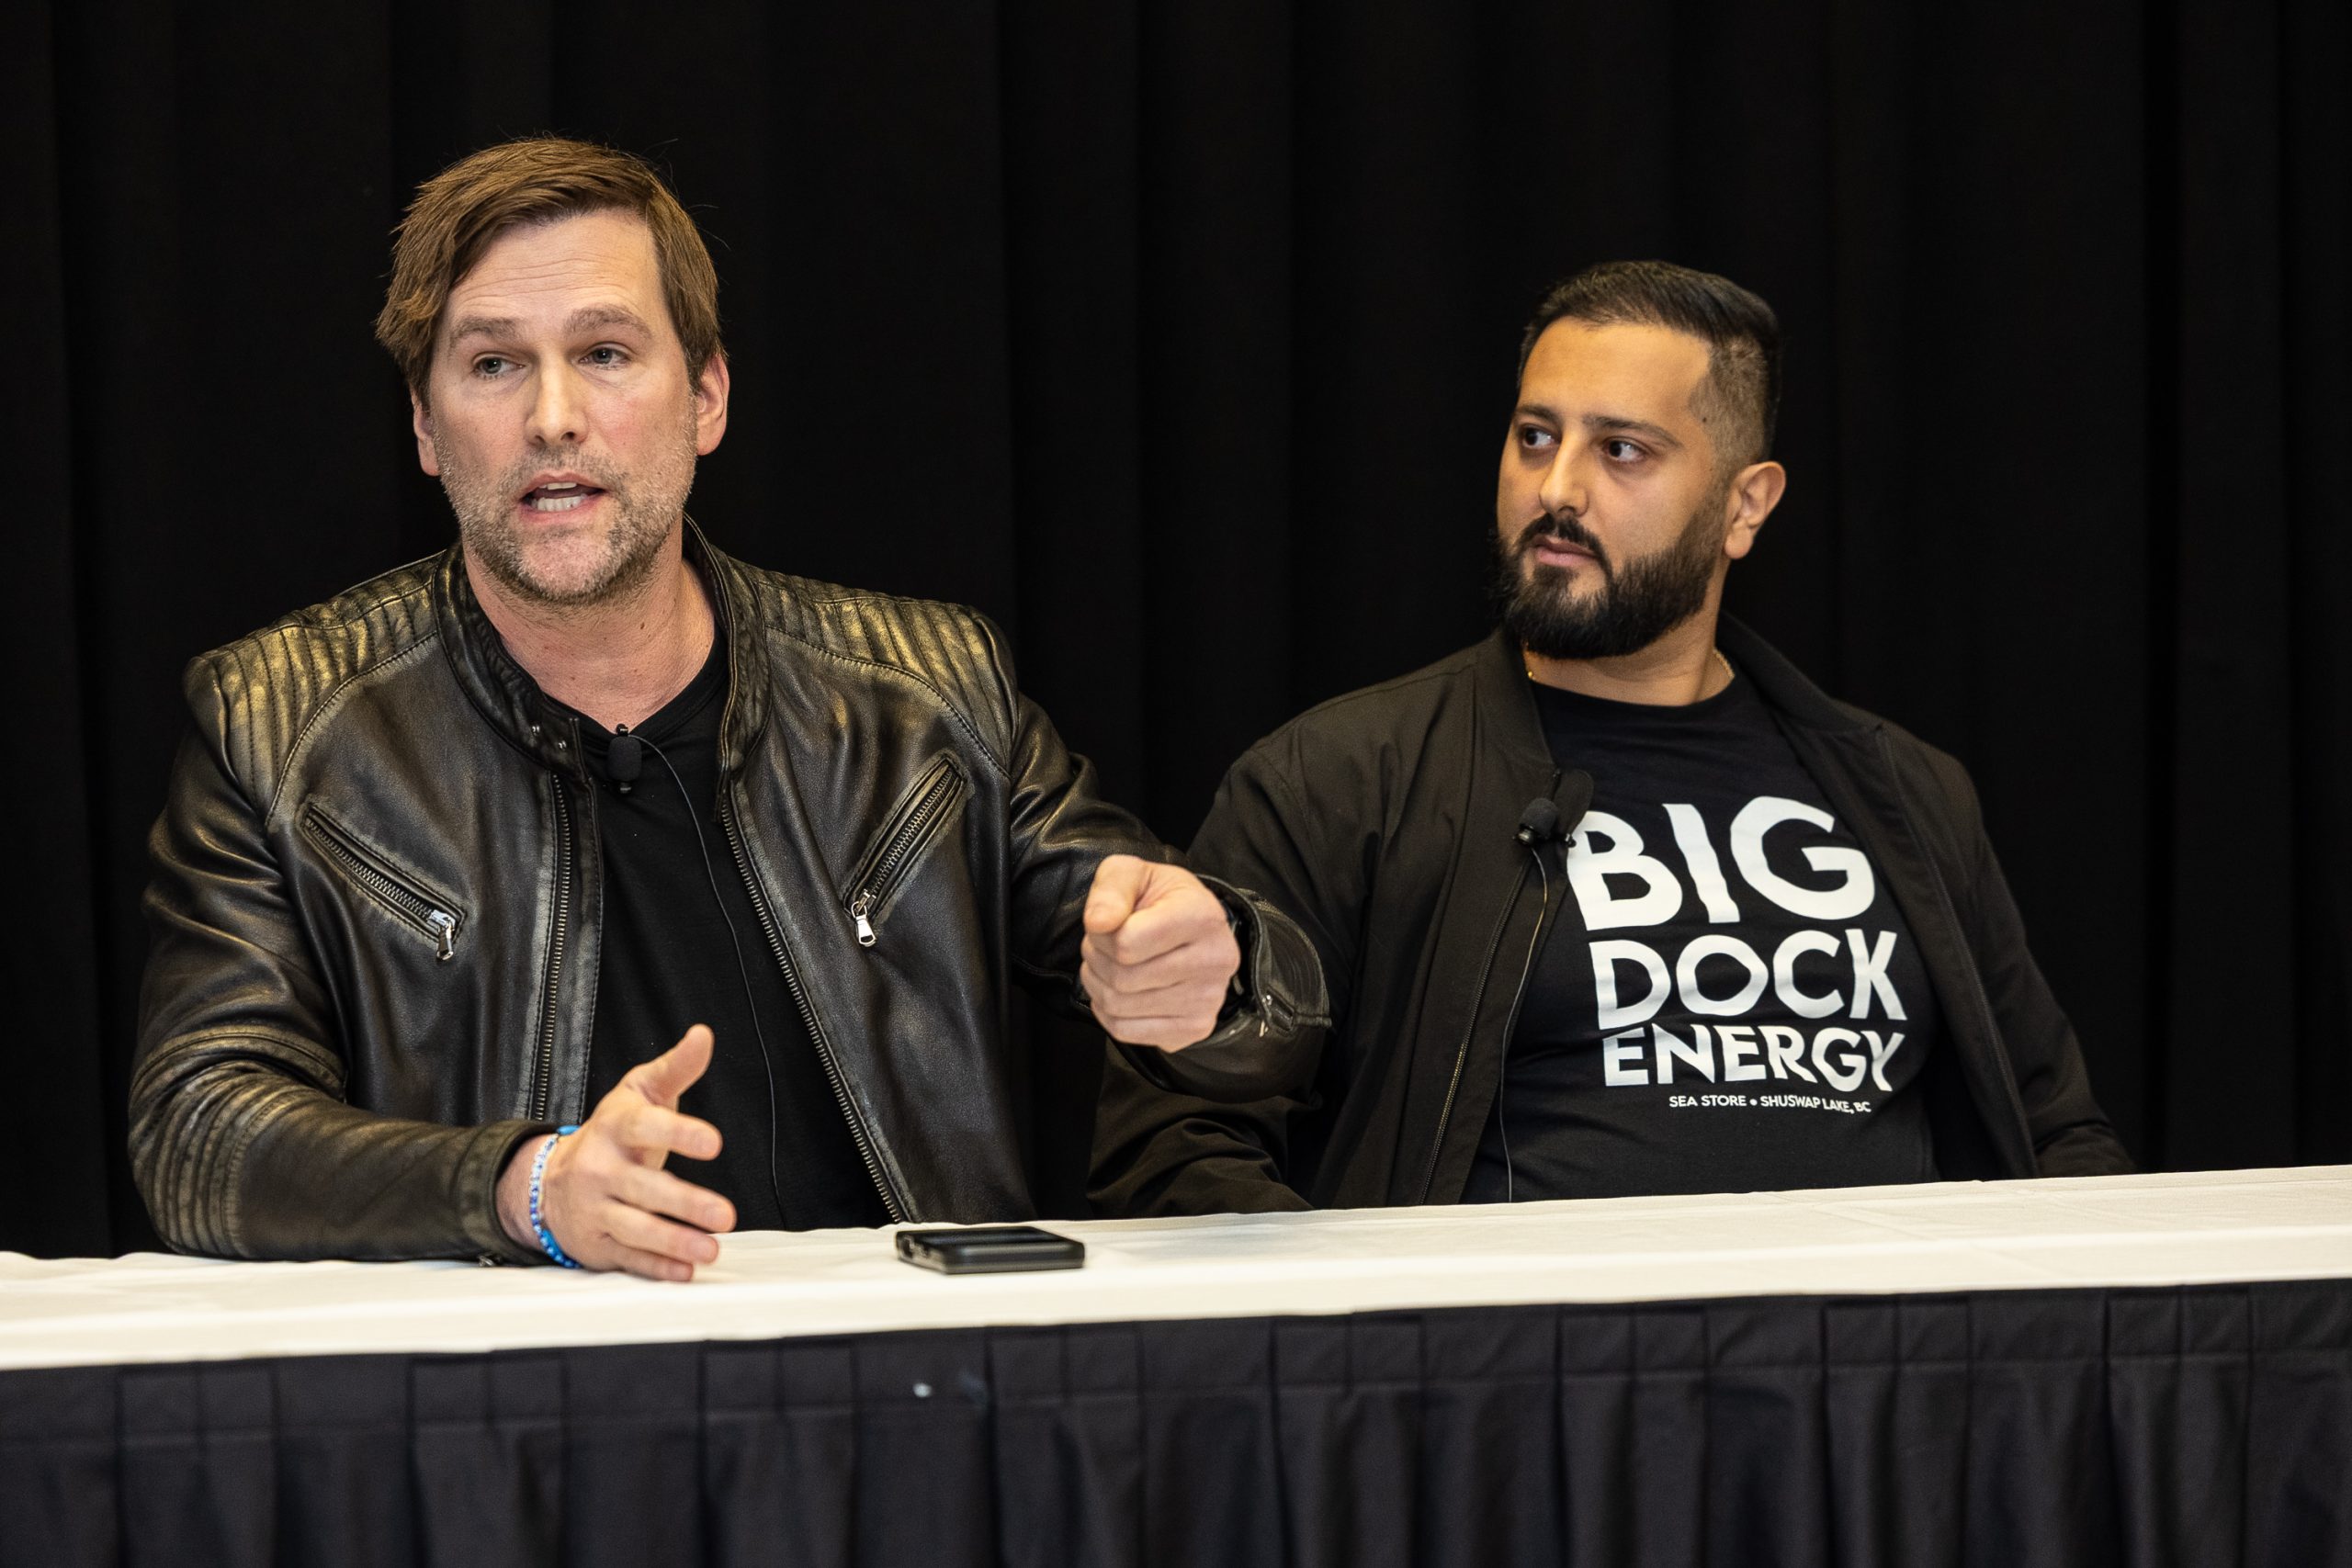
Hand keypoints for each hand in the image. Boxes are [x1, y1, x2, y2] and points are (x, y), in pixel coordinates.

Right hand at [496, 1023, 737, 1280]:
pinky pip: (628, 1258)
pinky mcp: (597, 1244)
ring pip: (637, 1228)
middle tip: (726, 1214)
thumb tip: (704, 1035)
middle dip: (686, 1202)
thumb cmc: (612, 1133)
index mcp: (616, 1128)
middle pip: (645, 1188)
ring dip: (675, 1241)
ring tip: (711, 1248)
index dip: (680, 1134)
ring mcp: (597, 1209)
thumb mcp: (639, 1093)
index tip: (715, 1143)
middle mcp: (602, 1170)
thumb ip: (676, 1068)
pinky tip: (684, 1271)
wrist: (551, 1179)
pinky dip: (656, 1267)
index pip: (646, 1128)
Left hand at [1080, 855, 1241, 1049]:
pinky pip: (1126, 1032)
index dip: (1102, 934)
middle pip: (1122, 978)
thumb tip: (1098, 922)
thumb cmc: (1159, 900)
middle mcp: (1215, 961)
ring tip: (1113, 965)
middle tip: (1106, 946)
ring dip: (1100, 986)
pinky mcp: (1195, 1027)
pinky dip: (1109, 1014)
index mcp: (1202, 916)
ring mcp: (1209, 1000)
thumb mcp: (1133, 874)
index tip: (1110, 924)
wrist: (1192, 929)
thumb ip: (1111, 889)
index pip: (1126, 943)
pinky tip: (1123, 992)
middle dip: (1098, 960)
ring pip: (1120, 1007)